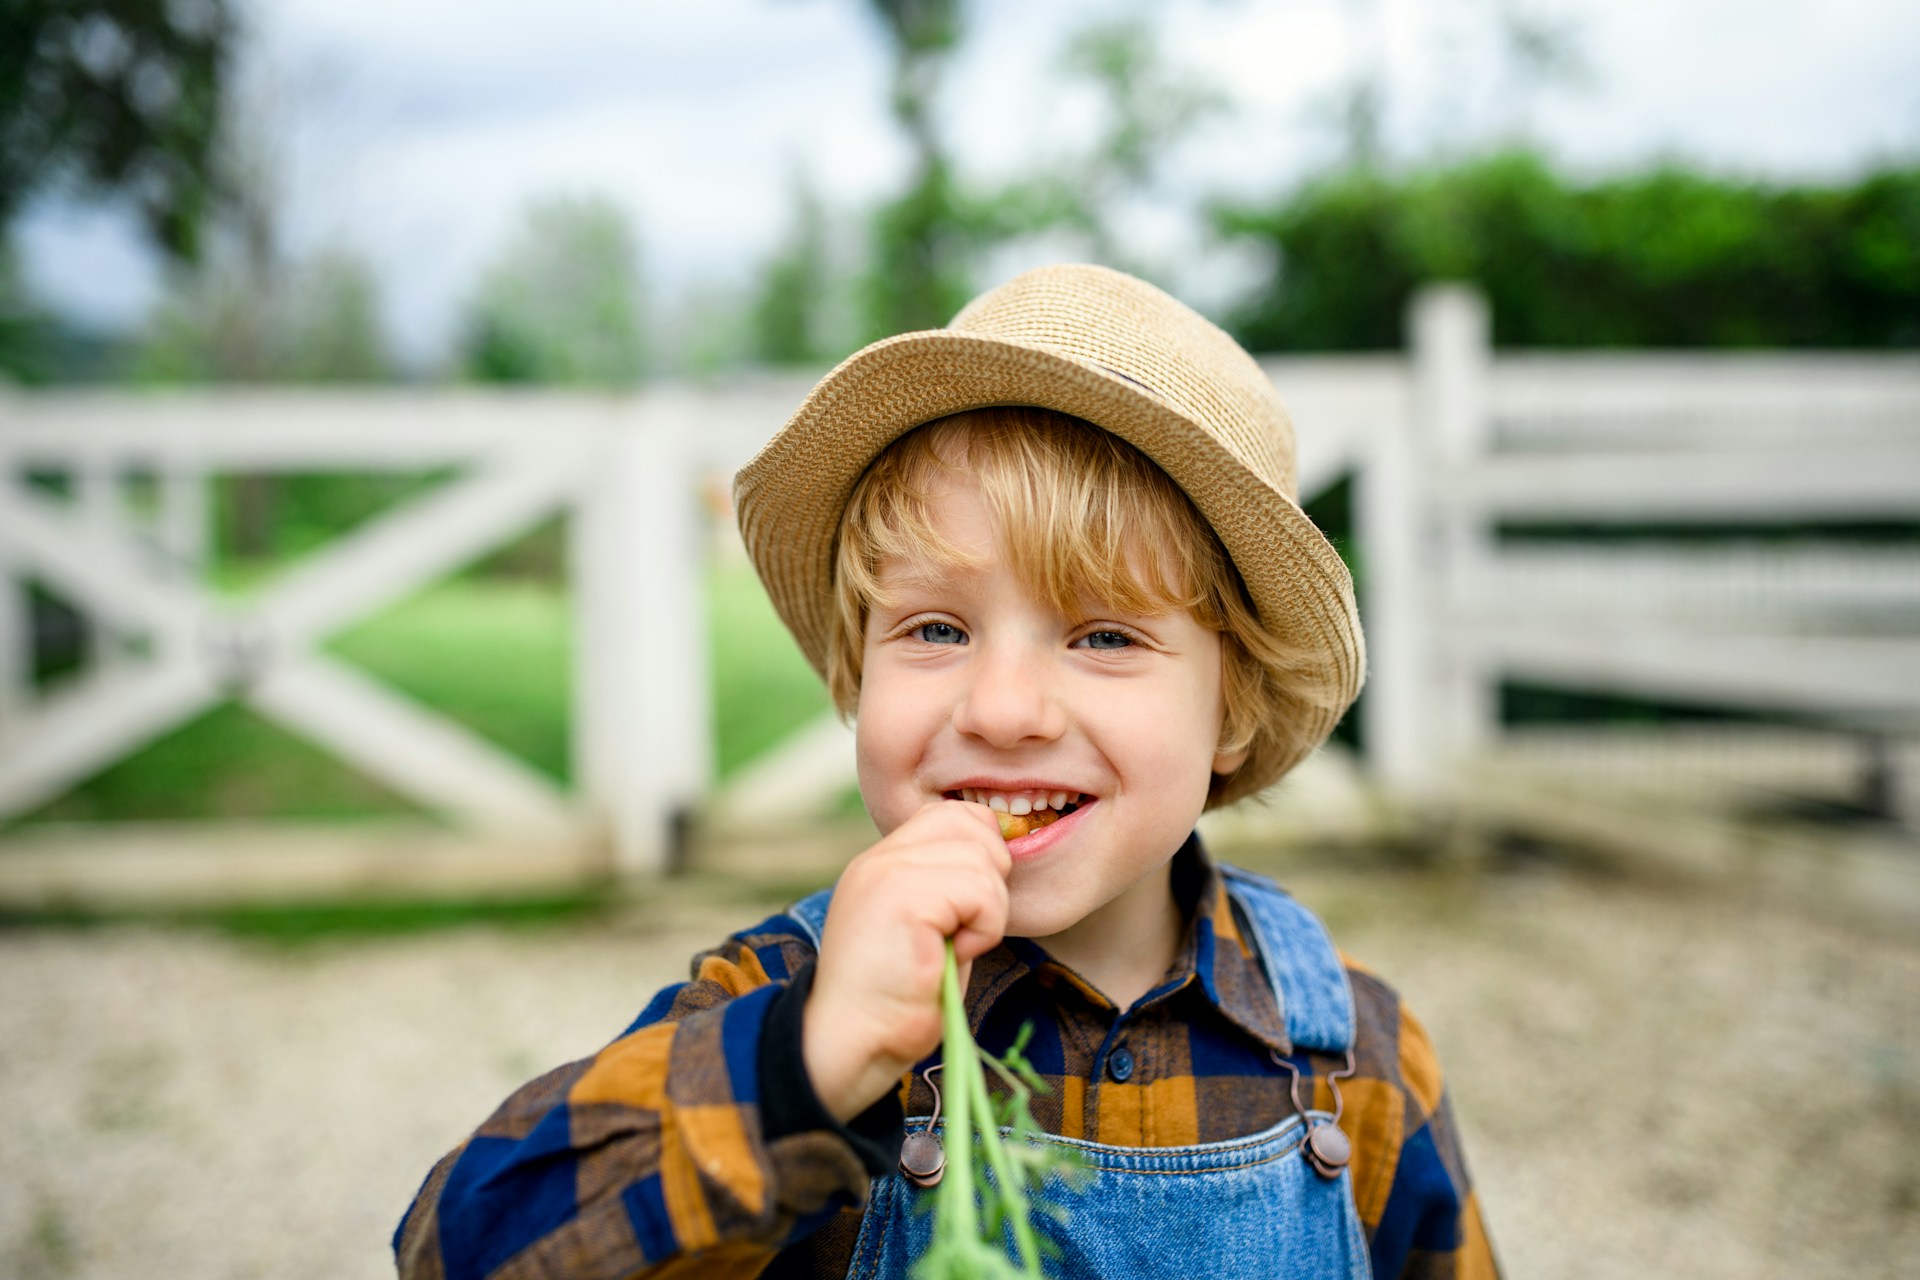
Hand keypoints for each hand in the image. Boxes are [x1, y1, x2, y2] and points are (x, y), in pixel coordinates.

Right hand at [802, 799, 1009, 1122]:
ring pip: (984, 860)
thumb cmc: (896, 1001)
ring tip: (951, 947)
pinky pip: (981, 893)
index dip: (982, 852)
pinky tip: (950, 955)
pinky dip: (983, 930)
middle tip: (963, 929)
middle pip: (974, 825)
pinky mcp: (903, 897)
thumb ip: (949, 889)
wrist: (849, 1044)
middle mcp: (881, 857)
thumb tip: (998, 864)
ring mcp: (888, 871)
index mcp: (882, 861)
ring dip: (987, 913)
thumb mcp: (925, 930)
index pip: (954, 815)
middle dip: (990, 879)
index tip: (970, 907)